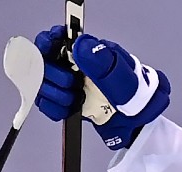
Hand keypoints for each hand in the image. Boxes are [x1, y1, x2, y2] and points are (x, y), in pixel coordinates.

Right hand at [33, 25, 170, 149]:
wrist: (138, 123)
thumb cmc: (137, 96)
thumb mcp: (125, 78)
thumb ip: (104, 63)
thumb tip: (83, 46)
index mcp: (89, 52)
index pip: (58, 38)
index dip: (49, 41)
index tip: (51, 49)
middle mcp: (75, 65)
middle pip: (44, 61)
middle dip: (53, 74)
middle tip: (71, 83)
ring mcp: (69, 83)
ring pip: (42, 83)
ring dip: (55, 94)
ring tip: (75, 98)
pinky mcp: (65, 101)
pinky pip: (47, 103)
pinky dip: (56, 108)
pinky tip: (70, 108)